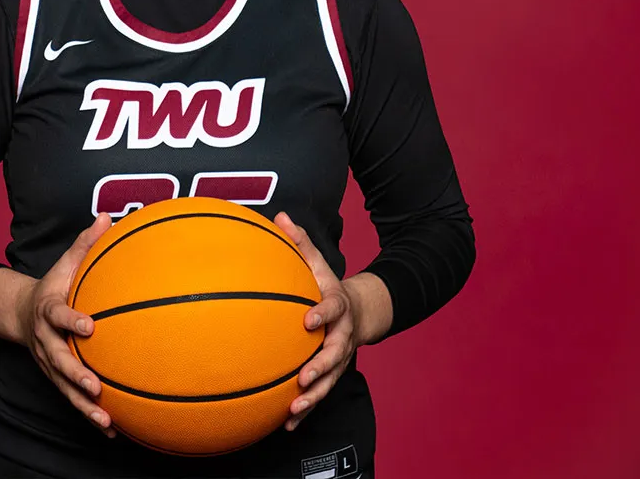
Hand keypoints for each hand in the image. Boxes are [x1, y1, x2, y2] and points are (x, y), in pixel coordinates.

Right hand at [16, 212, 115, 437]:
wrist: (22, 313)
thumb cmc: (55, 286)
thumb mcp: (65, 263)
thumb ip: (85, 244)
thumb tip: (107, 217)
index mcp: (49, 311)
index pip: (58, 316)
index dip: (71, 321)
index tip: (89, 326)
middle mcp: (46, 342)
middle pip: (58, 361)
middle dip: (75, 375)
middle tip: (94, 385)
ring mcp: (49, 364)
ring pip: (64, 388)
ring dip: (83, 406)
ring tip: (105, 420)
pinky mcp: (56, 378)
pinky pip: (72, 399)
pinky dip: (89, 414)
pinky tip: (113, 429)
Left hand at [274, 212, 355, 431]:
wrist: (361, 313)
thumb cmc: (329, 287)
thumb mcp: (319, 264)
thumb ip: (300, 244)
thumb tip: (278, 216)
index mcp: (337, 307)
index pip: (332, 309)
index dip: (323, 314)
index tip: (308, 320)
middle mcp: (340, 335)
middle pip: (334, 353)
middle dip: (320, 366)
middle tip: (304, 376)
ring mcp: (338, 358)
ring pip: (328, 380)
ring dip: (313, 396)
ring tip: (295, 408)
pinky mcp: (331, 373)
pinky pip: (319, 394)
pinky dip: (305, 411)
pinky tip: (286, 424)